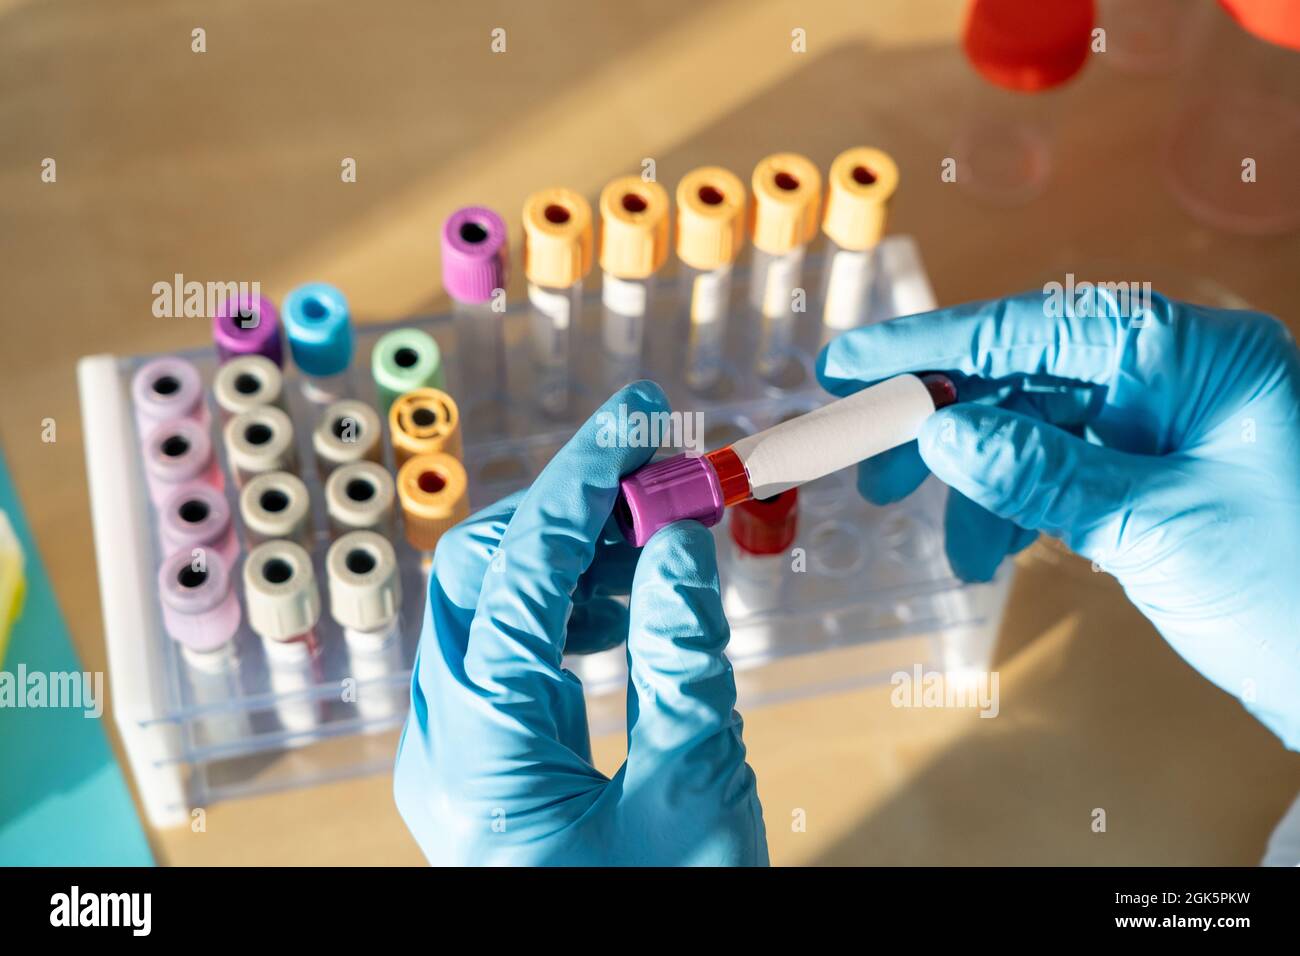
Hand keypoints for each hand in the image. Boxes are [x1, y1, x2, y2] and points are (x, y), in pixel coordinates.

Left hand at [393, 383, 767, 864]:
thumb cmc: (666, 926)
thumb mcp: (694, 793)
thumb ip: (682, 656)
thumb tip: (677, 540)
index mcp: (481, 754)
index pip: (520, 571)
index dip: (582, 482)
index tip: (637, 421)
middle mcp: (442, 743)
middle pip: (482, 574)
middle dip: (572, 510)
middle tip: (665, 477)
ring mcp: (454, 752)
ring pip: (491, 606)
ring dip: (574, 555)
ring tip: (665, 537)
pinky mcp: (482, 759)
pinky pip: (508, 653)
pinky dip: (567, 609)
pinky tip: (631, 598)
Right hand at [817, 289, 1299, 748]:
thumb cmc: (1295, 593)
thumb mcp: (1154, 528)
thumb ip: (1041, 472)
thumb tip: (941, 433)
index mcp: (1197, 356)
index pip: (1041, 326)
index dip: (935, 344)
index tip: (851, 362)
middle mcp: (1179, 376)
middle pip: (1031, 372)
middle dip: (947, 419)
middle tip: (873, 460)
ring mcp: (1168, 427)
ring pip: (1038, 427)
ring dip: (980, 482)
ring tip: (950, 548)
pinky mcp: (1157, 477)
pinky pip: (1064, 471)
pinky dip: (1018, 506)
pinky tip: (991, 551)